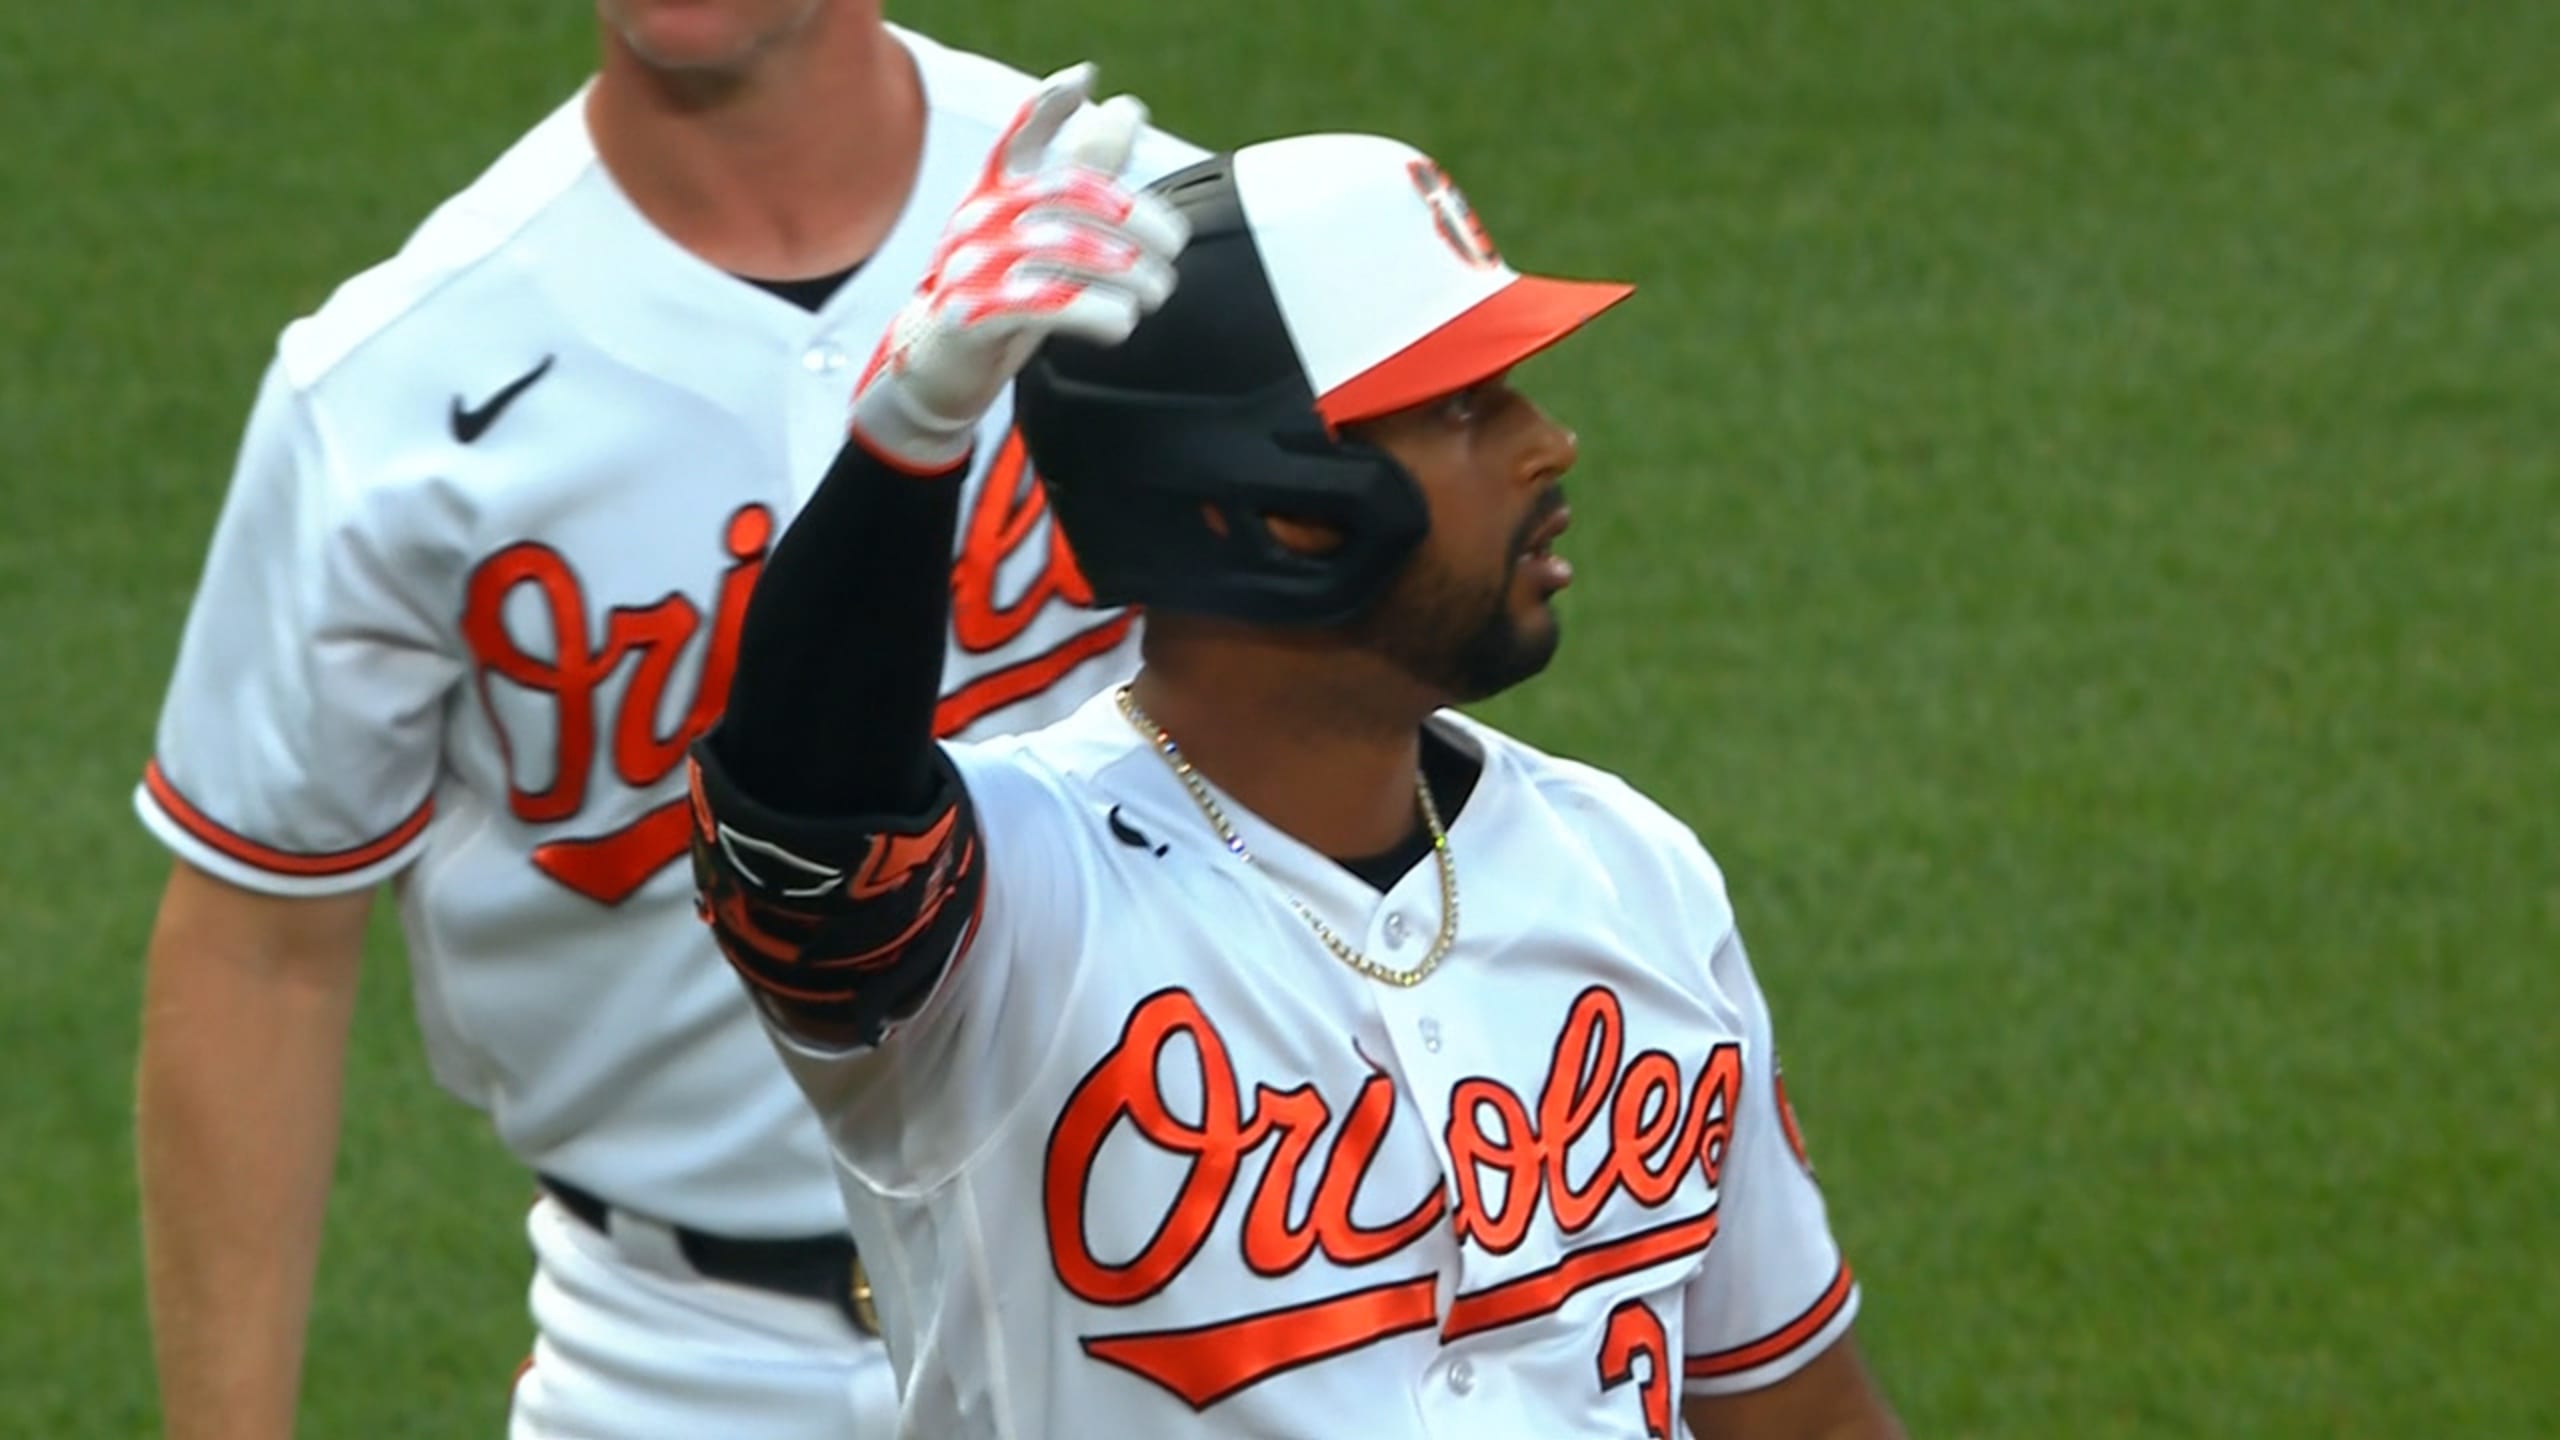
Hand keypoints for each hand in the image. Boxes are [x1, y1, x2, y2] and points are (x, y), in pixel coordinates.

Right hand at [850, 63, 1187, 471]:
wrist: (938, 367)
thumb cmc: (998, 291)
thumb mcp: (1037, 230)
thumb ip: (1083, 171)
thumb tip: (1125, 109)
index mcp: (994, 193)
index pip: (1019, 135)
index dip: (1048, 104)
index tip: (1083, 83)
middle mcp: (978, 219)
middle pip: (1068, 193)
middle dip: (1135, 216)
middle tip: (1173, 246)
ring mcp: (971, 265)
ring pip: (1064, 250)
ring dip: (1128, 272)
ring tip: (1157, 291)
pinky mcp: (972, 316)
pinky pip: (1042, 304)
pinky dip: (1094, 311)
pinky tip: (1122, 321)